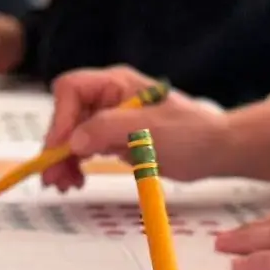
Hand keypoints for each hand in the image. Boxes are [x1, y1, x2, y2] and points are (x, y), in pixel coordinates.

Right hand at [40, 65, 234, 189]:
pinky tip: (77, 180)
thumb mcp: (148, 131)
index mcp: (116, 83)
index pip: (72, 89)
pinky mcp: (114, 137)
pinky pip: (85, 147)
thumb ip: (107, 130)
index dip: (60, 117)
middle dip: (58, 145)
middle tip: (53, 179)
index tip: (60, 148)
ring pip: (72, 134)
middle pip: (68, 114)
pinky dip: (76, 164)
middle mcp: (109, 96)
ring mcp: (110, 117)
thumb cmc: (189, 134)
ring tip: (64, 185)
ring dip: (63, 158)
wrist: (215, 150)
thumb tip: (72, 140)